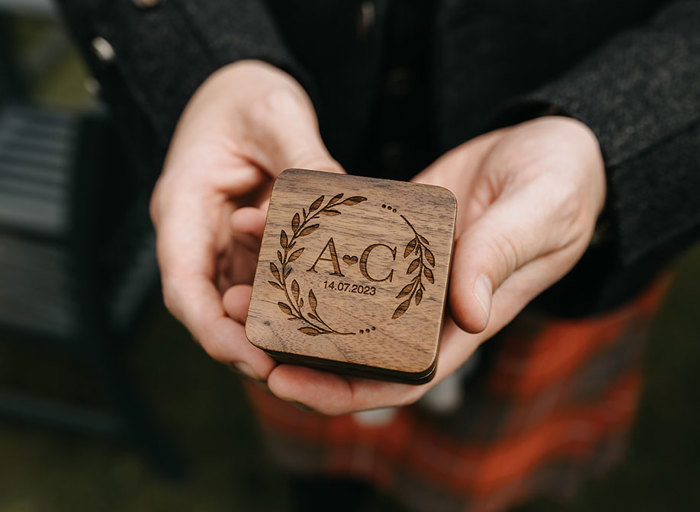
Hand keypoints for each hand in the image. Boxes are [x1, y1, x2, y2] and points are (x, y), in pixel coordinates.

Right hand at [151, 60, 341, 379]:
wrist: (240, 91)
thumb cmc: (245, 96)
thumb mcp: (276, 115)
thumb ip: (304, 157)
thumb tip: (339, 199)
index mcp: (183, 204)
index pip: (184, 286)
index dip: (214, 331)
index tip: (254, 359)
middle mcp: (196, 232)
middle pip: (210, 308)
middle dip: (247, 344)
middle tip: (297, 372)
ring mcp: (220, 242)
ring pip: (237, 302)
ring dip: (270, 330)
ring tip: (318, 355)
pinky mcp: (246, 243)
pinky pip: (263, 283)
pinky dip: (288, 302)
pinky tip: (324, 316)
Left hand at [239, 116, 605, 413]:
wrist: (551, 145)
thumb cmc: (561, 184)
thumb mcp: (540, 212)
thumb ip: (502, 255)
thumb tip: (465, 315)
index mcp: (464, 318)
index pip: (398, 375)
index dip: (342, 390)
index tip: (283, 382)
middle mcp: (429, 302)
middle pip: (353, 346)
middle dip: (295, 346)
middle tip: (239, 323)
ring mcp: (409, 267)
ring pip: (340, 297)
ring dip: (290, 296)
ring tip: (241, 280)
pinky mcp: (395, 230)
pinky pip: (344, 244)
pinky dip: (308, 243)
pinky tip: (271, 224)